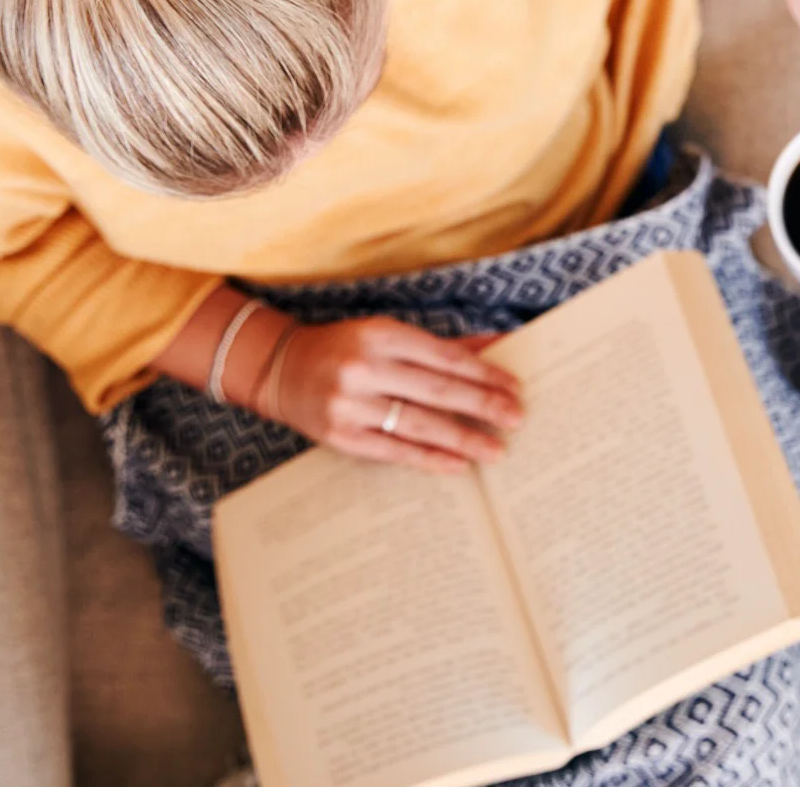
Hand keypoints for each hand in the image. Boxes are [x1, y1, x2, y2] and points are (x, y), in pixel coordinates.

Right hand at [265, 318, 522, 474]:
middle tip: (517, 418)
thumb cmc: (346, 349)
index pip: (444, 356)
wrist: (282, 369)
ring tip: (495, 450)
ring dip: (463, 438)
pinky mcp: (341, 436)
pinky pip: (394, 451)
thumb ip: (440, 344)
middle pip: (436, 390)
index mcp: (379, 335)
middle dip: (482, 405)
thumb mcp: (387, 335)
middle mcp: (364, 368)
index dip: (483, 372)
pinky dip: (429, 459)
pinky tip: (457, 464)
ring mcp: (350, 404)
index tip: (513, 386)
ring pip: (419, 424)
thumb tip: (495, 345)